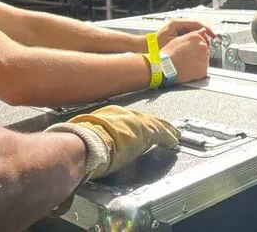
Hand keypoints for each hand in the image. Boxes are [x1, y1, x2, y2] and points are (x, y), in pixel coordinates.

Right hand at [63, 105, 179, 177]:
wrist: (87, 142)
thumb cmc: (81, 142)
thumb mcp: (86, 134)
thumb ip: (91, 136)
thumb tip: (85, 143)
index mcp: (109, 114)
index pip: (127, 118)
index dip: (135, 123)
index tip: (140, 127)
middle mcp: (125, 114)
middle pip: (145, 118)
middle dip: (155, 123)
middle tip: (164, 127)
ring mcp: (137, 122)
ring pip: (156, 124)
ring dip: (166, 130)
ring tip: (174, 134)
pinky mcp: (147, 132)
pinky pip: (162, 135)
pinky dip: (168, 139)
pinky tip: (174, 143)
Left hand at [156, 18, 214, 47]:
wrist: (148, 48)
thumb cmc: (157, 46)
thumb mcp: (174, 42)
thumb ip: (187, 38)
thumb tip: (201, 35)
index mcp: (177, 23)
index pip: (197, 23)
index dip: (207, 29)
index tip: (214, 35)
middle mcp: (178, 23)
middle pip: (197, 25)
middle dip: (206, 33)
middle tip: (213, 40)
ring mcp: (179, 27)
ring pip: (195, 30)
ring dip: (202, 36)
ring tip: (208, 44)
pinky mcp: (179, 32)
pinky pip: (191, 34)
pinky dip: (197, 39)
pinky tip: (201, 45)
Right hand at [161, 30, 209, 83]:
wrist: (164, 67)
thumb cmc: (169, 54)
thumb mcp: (179, 39)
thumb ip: (194, 34)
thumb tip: (203, 30)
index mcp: (197, 38)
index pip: (204, 41)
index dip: (197, 47)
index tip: (192, 51)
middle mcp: (203, 47)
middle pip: (205, 51)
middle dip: (198, 54)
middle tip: (187, 59)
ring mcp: (204, 59)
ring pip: (204, 61)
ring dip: (198, 63)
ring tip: (187, 64)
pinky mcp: (203, 70)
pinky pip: (203, 70)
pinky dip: (198, 71)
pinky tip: (189, 70)